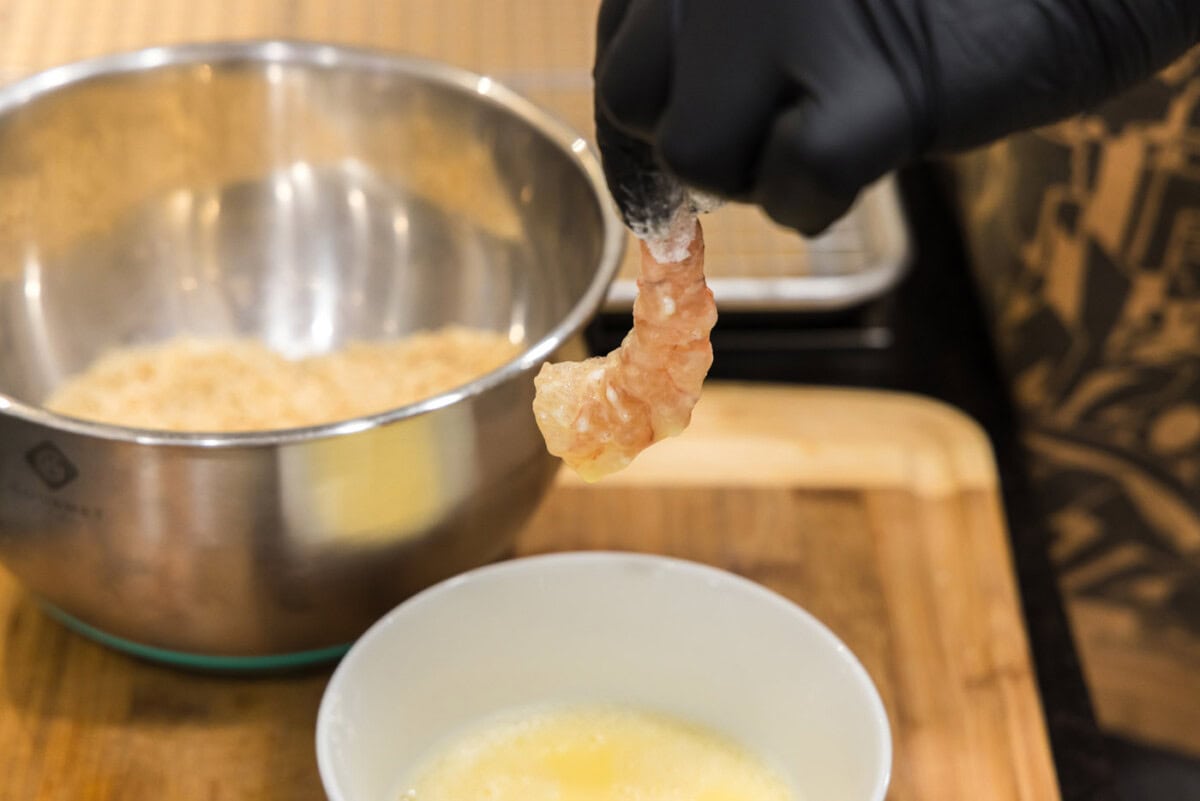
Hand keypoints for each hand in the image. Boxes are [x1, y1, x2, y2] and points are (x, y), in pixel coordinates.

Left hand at [595, 0, 1199, 234]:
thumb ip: (702, 37)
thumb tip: (641, 149)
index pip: (616, 47)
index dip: (646, 112)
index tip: (680, 141)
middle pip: (631, 102)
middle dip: (694, 143)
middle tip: (775, 130)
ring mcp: (792, 15)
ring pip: (694, 154)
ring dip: (755, 173)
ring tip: (831, 126)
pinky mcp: (877, 88)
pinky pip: (792, 190)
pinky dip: (817, 200)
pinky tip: (867, 154)